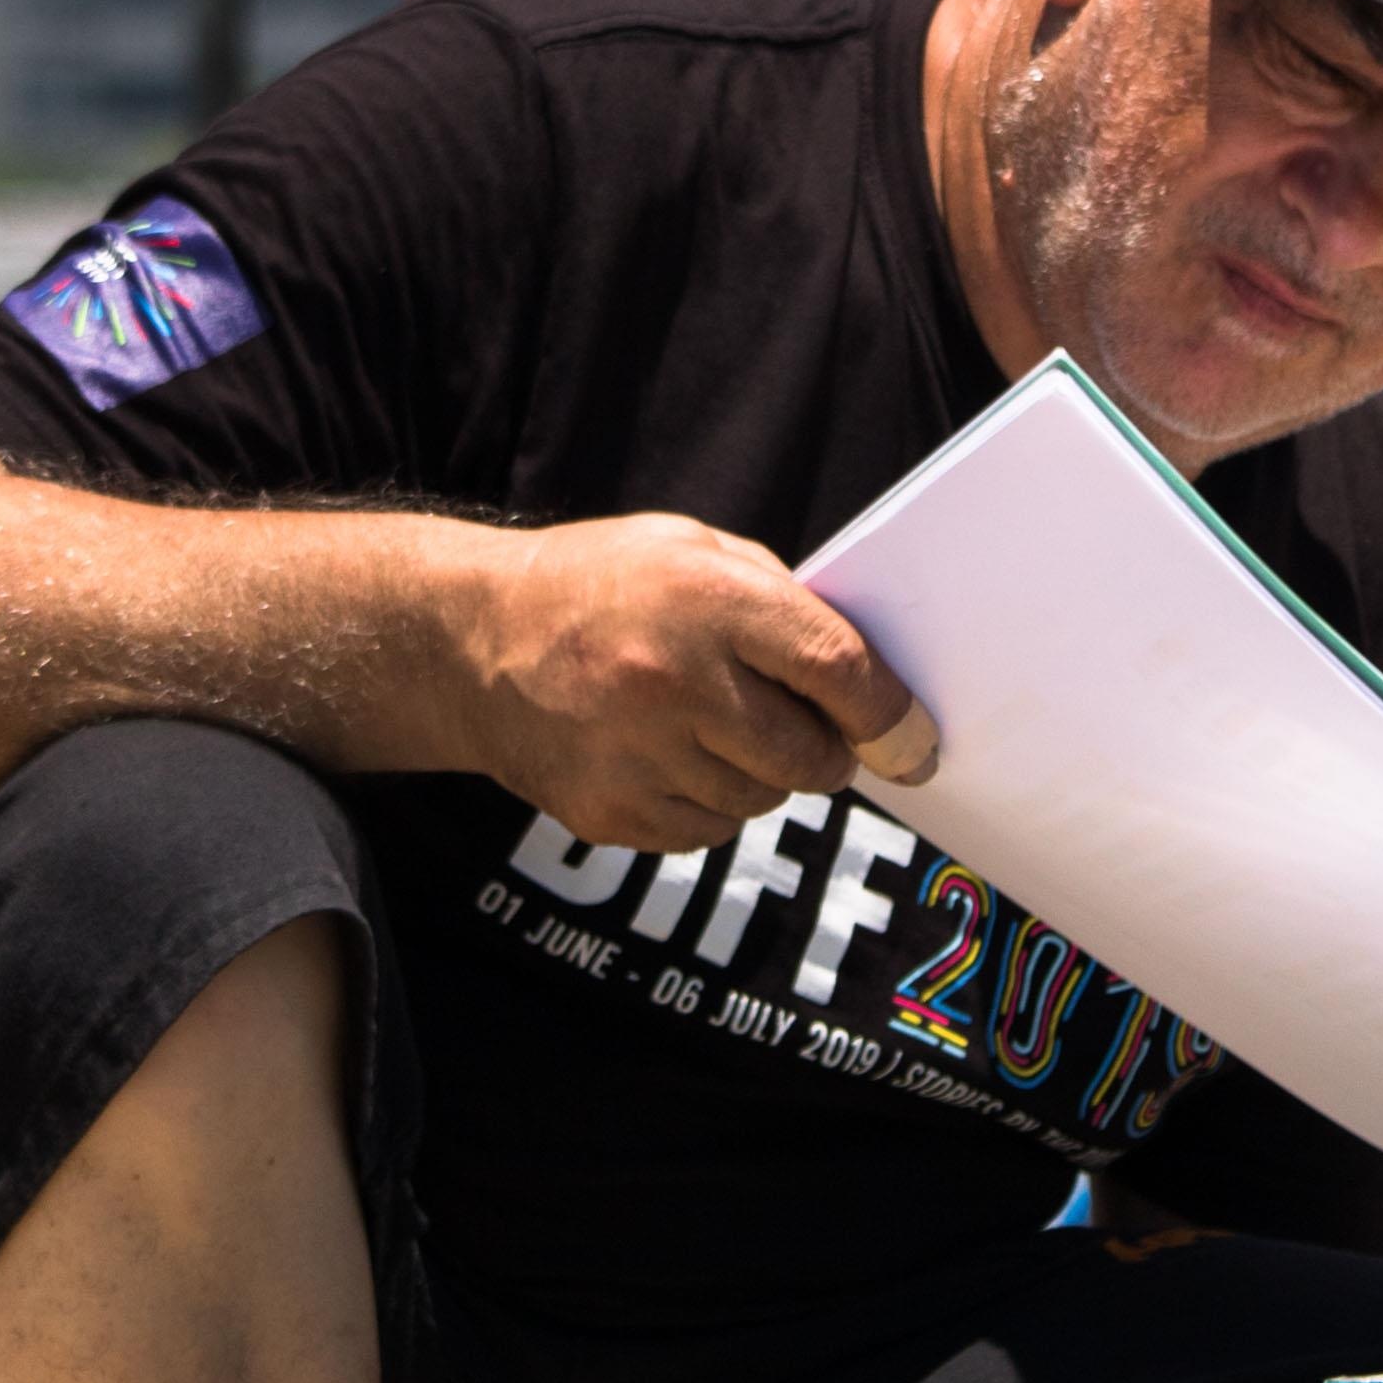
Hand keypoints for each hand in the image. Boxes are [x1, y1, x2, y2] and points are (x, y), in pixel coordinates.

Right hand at [451, 513, 937, 853]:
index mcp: (706, 600)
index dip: (889, 714)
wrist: (469, 642)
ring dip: (762, 776)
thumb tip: (867, 679)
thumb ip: (781, 602)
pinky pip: (708, 833)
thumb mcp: (692, 549)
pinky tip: (671, 756)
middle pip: (808, 756)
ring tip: (713, 727)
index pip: (835, 669)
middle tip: (810, 730)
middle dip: (827, 751)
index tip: (914, 741)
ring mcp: (635, 755)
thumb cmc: (601, 586)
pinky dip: (710, 804)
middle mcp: (672, 681)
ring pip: (761, 801)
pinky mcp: (608, 812)